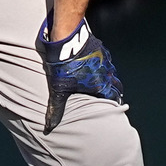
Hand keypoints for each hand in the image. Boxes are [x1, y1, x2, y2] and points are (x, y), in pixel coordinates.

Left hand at [36, 16, 125, 133]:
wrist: (66, 38)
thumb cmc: (64, 65)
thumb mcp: (58, 90)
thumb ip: (56, 110)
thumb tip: (49, 127)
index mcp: (100, 85)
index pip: (113, 98)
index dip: (113, 104)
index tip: (111, 108)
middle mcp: (107, 73)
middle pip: (116, 85)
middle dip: (114, 91)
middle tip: (111, 96)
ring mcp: (105, 59)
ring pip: (112, 72)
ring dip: (109, 77)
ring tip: (102, 81)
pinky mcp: (100, 48)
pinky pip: (105, 58)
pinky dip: (102, 64)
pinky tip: (94, 64)